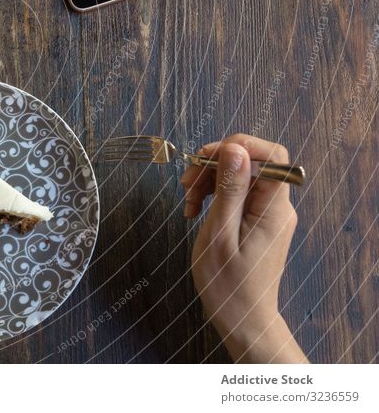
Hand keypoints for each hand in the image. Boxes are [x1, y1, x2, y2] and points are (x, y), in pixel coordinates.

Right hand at [181, 134, 307, 362]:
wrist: (241, 319)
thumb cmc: (227, 283)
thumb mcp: (220, 233)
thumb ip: (229, 189)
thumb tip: (234, 149)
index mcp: (273, 208)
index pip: (273, 155)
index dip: (240, 145)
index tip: (206, 157)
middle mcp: (277, 206)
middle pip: (251, 162)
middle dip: (215, 164)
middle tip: (186, 182)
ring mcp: (268, 214)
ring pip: (241, 176)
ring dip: (210, 180)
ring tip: (187, 201)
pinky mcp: (258, 221)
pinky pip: (238, 194)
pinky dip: (214, 195)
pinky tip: (195, 210)